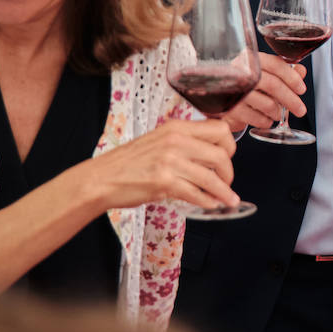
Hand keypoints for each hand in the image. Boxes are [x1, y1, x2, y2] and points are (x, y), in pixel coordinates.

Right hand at [91, 118, 239, 210]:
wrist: (102, 177)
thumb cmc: (129, 162)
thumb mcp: (158, 140)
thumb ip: (183, 142)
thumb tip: (209, 153)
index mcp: (176, 128)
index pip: (219, 128)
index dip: (230, 145)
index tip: (228, 157)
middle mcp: (176, 141)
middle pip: (221, 154)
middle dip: (229, 172)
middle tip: (226, 182)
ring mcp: (171, 161)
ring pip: (212, 178)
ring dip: (224, 192)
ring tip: (228, 199)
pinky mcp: (165, 182)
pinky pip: (197, 193)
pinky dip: (208, 201)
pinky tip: (210, 204)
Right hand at [222, 53, 306, 133]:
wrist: (216, 93)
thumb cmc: (245, 80)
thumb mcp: (262, 71)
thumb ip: (283, 70)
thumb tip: (301, 71)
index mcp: (251, 58)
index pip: (277, 65)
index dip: (292, 78)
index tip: (302, 89)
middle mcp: (242, 71)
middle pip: (274, 85)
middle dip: (291, 100)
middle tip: (301, 110)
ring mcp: (235, 90)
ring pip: (268, 104)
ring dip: (278, 112)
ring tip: (279, 114)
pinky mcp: (230, 107)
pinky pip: (257, 118)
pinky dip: (266, 121)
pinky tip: (266, 119)